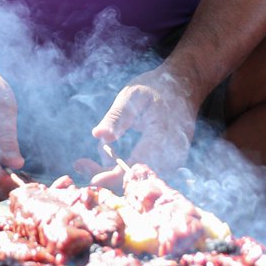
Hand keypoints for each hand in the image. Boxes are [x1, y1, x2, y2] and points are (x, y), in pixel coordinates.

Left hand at [84, 65, 197, 185]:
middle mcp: (173, 154)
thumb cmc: (156, 88)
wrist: (185, 86)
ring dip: (113, 173)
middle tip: (80, 165)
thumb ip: (117, 117)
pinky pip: (145, 172)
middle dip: (107, 176)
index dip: (113, 176)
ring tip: (88, 161)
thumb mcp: (132, 95)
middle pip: (137, 177)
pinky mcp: (171, 163)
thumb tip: (98, 135)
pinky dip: (124, 169)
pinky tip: (108, 158)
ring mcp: (175, 160)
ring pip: (140, 178)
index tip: (91, 179)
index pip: (137, 165)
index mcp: (164, 136)